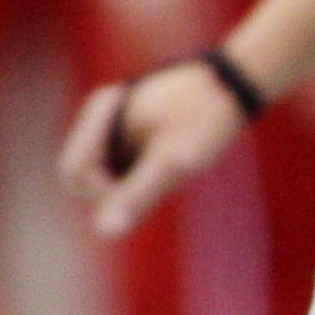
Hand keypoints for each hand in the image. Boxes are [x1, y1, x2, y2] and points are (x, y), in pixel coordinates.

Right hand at [60, 60, 253, 239]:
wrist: (239, 83)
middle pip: (84, 177)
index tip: (155, 179)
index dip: (106, 193)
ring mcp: (112, 124)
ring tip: (177, 156)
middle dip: (120, 189)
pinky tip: (177, 155)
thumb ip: (137, 194)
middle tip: (168, 171)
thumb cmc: (209, 116)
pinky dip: (147, 172)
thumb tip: (103, 232)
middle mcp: (99, 115)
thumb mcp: (176, 161)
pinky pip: (125, 167)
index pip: (75, 173)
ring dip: (137, 180)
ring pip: (107, 175)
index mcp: (101, 111)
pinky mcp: (129, 132)